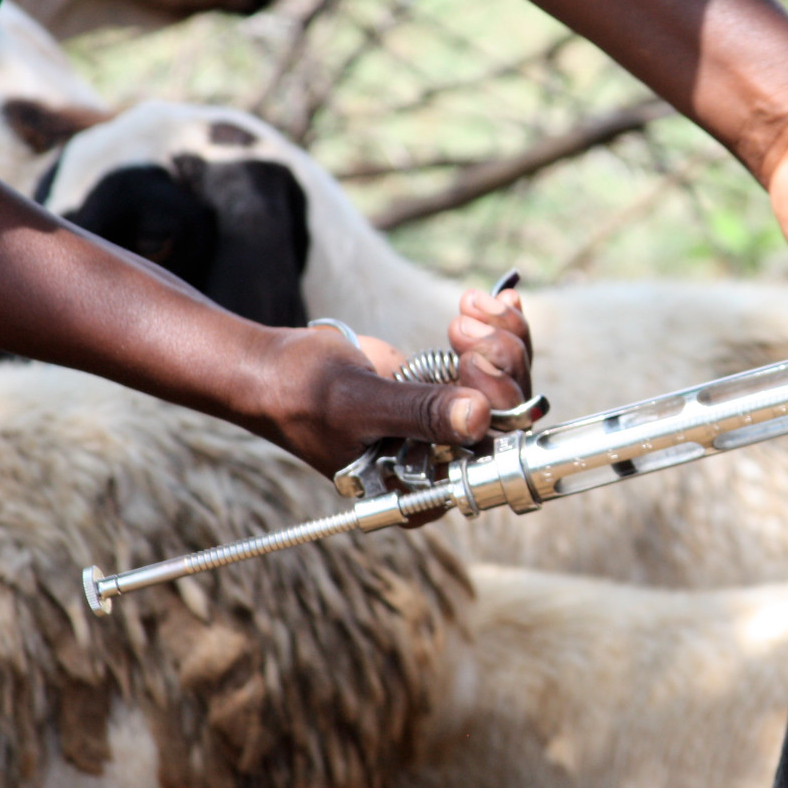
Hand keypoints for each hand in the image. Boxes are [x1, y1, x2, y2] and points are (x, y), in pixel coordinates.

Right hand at [251, 286, 532, 478]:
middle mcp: (446, 463)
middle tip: (461, 325)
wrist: (276, 367)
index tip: (472, 358)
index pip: (492, 454)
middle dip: (500, 358)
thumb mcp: (358, 403)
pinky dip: (500, 328)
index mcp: (425, 489)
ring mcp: (451, 424)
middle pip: (511, 414)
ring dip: (501, 336)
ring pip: (510, 383)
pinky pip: (494, 363)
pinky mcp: (450, 391)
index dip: (497, 403)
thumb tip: (478, 417)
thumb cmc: (303, 393)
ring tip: (469, 306)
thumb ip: (418, 412)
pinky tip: (501, 297)